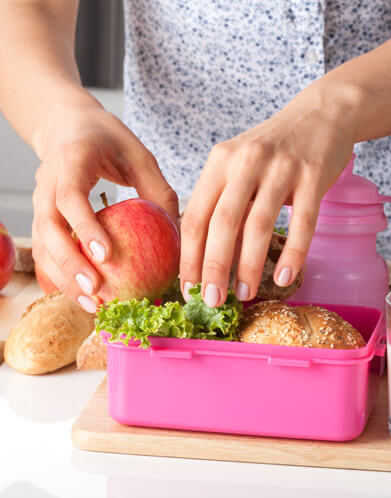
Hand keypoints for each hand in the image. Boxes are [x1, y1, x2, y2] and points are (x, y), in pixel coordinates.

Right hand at [32, 102, 177, 312]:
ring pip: (42, 244)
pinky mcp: (43, 216)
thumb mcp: (140, 156)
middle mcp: (47, 181)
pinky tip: (82, 295)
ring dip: (64, 278)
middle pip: (49, 228)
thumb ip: (158, 190)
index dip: (85, 227)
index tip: (105, 256)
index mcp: (72, 159)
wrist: (68, 126)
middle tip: (97, 292)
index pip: (70, 196)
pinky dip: (60, 274)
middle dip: (70, 264)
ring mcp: (40, 200)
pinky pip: (46, 249)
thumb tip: (178, 233)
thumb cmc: (109, 140)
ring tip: (92, 305)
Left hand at [180, 83, 357, 305]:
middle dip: (214, 268)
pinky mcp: (313, 176)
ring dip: (249, 266)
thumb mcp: (237, 165)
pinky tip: (283, 278)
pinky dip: (292, 254)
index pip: (195, 216)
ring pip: (259, 225)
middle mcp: (245, 163)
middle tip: (212, 301)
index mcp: (219, 162)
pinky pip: (302, 223)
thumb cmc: (272, 150)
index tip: (188, 288)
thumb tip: (205, 256)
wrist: (319, 115)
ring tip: (244, 295)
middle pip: (222, 223)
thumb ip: (222, 202)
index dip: (189, 256)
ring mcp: (281, 168)